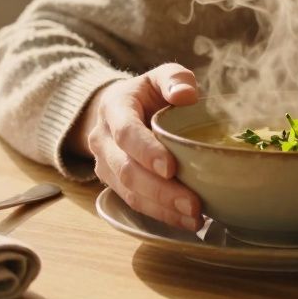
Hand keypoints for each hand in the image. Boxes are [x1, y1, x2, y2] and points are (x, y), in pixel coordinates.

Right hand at [73, 63, 203, 231]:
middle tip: (193, 204)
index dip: (146, 151)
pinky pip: (134, 203)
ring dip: (162, 209)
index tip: (171, 168)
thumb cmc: (148, 94)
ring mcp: (104, 165)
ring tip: (195, 218)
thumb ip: (174, 79)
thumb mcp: (160, 77)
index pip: (126, 133)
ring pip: (129, 193)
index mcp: (113, 108)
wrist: (120, 110)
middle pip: (126, 170)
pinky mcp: (113, 184)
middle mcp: (102, 139)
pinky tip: (186, 221)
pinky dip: (160, 215)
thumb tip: (185, 95)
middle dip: (160, 191)